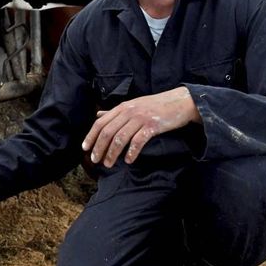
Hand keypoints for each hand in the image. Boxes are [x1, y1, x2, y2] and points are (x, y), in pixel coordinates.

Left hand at [82, 87, 199, 167]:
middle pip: (108, 132)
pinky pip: (138, 141)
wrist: (180, 102)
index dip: (91, 136)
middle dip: (99, 147)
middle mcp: (129, 111)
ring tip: (108, 164)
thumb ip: (115, 112)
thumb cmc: (155, 105)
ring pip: (120, 138)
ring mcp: (140, 118)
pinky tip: (128, 161)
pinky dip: (131, 152)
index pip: (101, 122)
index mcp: (122, 107)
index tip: (85, 148)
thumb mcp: (133, 105)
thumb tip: (98, 115)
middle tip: (95, 160)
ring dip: (112, 153)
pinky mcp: (153, 126)